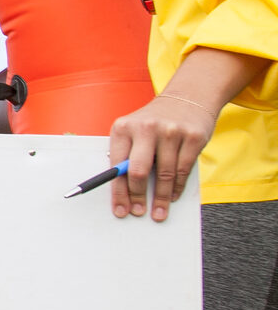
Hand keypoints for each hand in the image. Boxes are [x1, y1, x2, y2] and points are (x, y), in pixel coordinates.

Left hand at [108, 94, 217, 220]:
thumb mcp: (134, 131)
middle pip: (138, 171)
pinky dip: (177, 187)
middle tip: (139, 212)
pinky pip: (183, 170)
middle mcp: (145, 128)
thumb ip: (127, 155)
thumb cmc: (154, 122)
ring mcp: (171, 132)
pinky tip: (172, 196)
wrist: (187, 97)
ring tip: (158, 211)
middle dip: (137, 196)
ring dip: (160, 197)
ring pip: (164, 174)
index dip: (118, 192)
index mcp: (123, 128)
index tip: (120, 210)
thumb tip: (124, 192)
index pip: (116, 166)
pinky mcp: (193, 137)